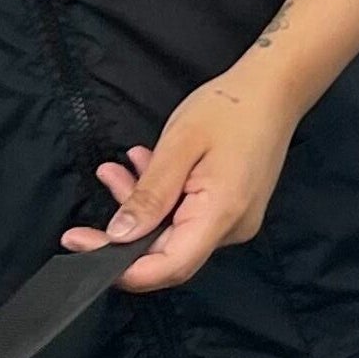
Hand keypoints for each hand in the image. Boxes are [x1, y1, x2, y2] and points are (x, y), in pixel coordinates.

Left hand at [59, 62, 303, 291]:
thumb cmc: (232, 107)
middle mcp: (232, 228)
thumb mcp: (180, 144)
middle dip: (123, 231)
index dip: (123, 268)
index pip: (168, 267)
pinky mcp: (231, 209)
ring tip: (116, 169)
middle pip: (167, 252)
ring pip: (173, 233)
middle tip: (92, 203)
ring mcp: (234, 221)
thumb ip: (150, 194)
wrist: (275, 89)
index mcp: (222, 213)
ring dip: (140, 207)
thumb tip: (118, 236)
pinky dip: (161, 199)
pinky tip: (145, 167)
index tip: (83, 245)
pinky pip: (187, 217)